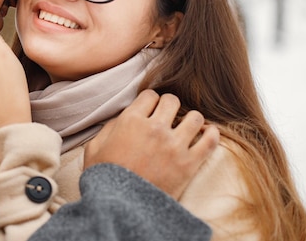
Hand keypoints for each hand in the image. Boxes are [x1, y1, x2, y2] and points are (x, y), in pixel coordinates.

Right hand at [84, 89, 218, 199]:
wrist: (120, 208)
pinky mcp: (189, 164)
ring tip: (186, 127)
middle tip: (167, 117)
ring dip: (190, 119)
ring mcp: (174, 145)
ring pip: (195, 117)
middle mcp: (155, 128)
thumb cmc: (104, 179)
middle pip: (172, 100)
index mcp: (131, 121)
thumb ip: (108, 128)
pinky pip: (210, 140)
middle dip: (169, 106)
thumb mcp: (94, 148)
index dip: (149, 101)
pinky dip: (211, 134)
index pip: (149, 96)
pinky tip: (206, 134)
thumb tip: (122, 118)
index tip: (150, 110)